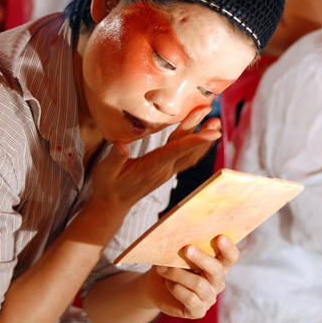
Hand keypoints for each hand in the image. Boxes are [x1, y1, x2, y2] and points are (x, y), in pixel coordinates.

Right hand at [89, 106, 219, 220]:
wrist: (112, 204)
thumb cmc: (108, 185)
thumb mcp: (105, 171)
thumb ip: (114, 158)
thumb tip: (120, 146)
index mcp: (151, 166)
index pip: (176, 150)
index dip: (195, 140)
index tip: (213, 132)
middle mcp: (163, 169)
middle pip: (186, 148)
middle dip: (202, 132)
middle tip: (216, 117)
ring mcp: (167, 171)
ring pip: (189, 154)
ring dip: (204, 139)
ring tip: (216, 122)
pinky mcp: (166, 170)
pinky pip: (186, 158)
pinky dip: (197, 147)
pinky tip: (204, 137)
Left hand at [144, 235, 239, 318]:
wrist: (156, 287)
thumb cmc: (170, 265)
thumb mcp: (177, 254)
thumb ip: (184, 247)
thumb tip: (180, 238)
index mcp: (218, 264)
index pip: (230, 257)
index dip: (228, 248)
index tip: (220, 237)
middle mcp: (217, 281)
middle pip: (216, 270)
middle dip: (201, 258)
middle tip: (187, 249)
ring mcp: (209, 297)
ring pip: (199, 284)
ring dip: (178, 274)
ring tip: (164, 269)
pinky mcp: (199, 311)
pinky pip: (190, 298)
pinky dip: (176, 289)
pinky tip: (168, 284)